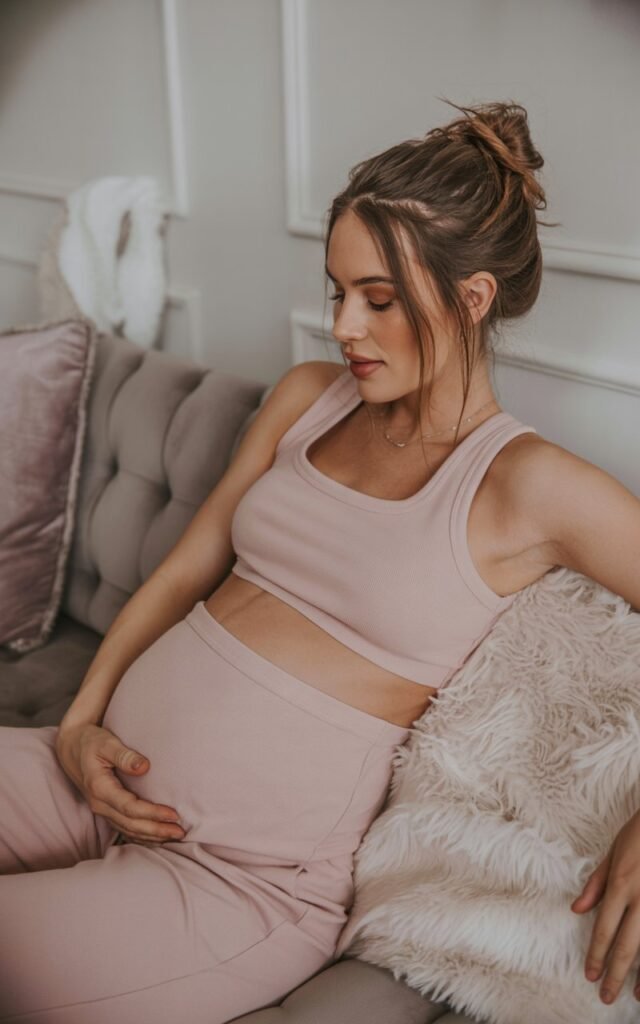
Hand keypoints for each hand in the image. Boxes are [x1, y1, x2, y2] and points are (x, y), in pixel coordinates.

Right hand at [54, 722, 185, 844]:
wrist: (71, 747)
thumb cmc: (91, 741)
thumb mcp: (106, 742)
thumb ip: (124, 755)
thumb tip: (144, 767)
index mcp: (100, 787)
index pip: (130, 807)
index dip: (152, 813)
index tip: (173, 815)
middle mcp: (99, 803)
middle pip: (131, 824)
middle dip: (156, 831)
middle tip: (180, 832)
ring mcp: (101, 809)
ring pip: (127, 830)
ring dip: (151, 836)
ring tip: (174, 837)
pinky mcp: (105, 810)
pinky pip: (123, 828)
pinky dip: (140, 836)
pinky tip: (156, 838)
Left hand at [571, 810, 639, 1005]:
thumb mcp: (614, 851)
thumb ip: (596, 883)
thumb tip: (576, 909)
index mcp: (621, 884)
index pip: (604, 928)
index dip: (596, 954)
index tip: (590, 975)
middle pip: (627, 946)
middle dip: (614, 974)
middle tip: (606, 996)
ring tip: (637, 996)